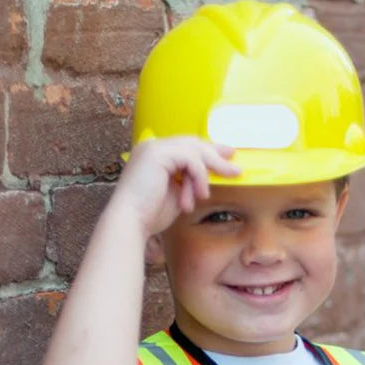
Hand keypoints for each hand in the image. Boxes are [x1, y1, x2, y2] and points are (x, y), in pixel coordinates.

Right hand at [113, 136, 240, 238]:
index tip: (226, 157)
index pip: (185, 147)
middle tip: (234, 162)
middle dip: (215, 152)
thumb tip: (206, 181)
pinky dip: (198, 176)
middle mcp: (152, 146)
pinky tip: (198, 193)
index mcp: (153, 155)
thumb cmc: (149, 215)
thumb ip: (188, 183)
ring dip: (205, 173)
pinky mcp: (158, 153)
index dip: (207, 150)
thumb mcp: (176, 194)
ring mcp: (154, 147)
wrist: (131, 221)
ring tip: (204, 194)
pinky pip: (190, 159)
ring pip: (193, 150)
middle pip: (192, 143)